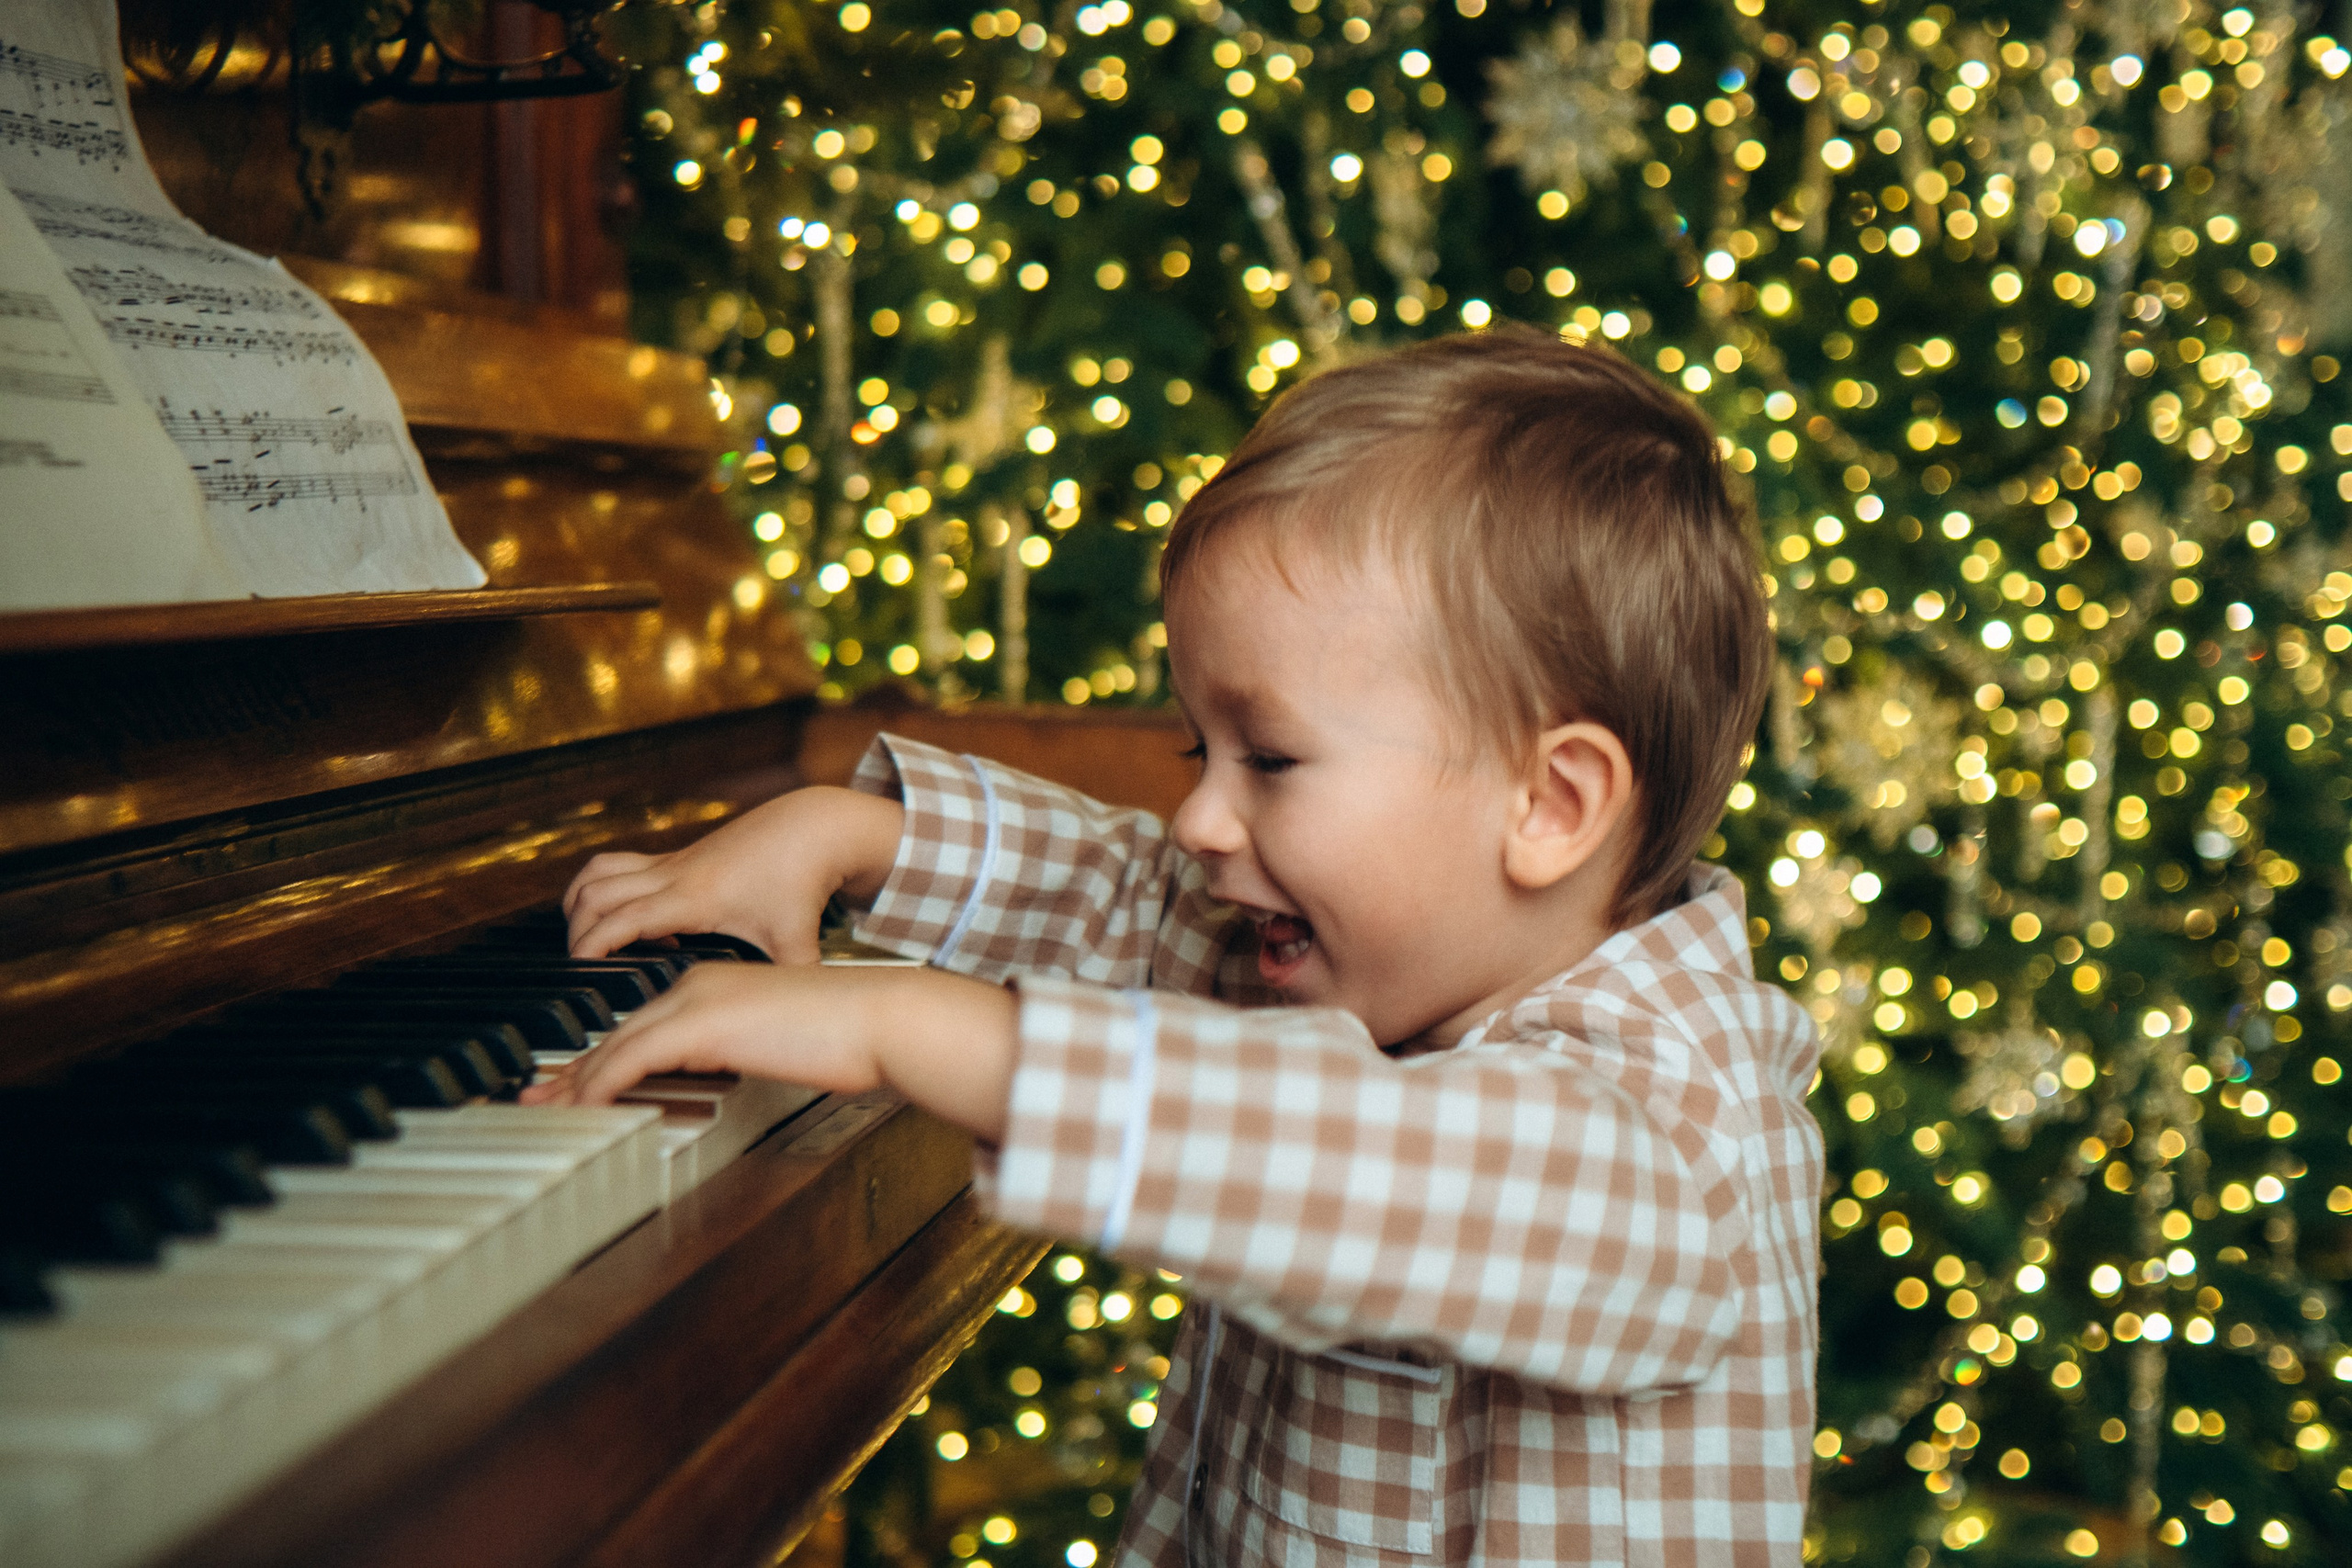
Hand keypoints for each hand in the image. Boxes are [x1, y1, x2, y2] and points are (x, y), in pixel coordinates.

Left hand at [520, 963, 1018, 1141]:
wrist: (878, 1017)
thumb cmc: (847, 1034)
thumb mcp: (781, 1042)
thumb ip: (745, 1053)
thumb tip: (731, 1076)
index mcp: (712, 985)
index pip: (641, 1025)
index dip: (600, 1058)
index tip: (574, 1088)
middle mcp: (694, 985)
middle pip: (616, 1033)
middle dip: (571, 1072)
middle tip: (536, 1100)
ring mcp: (694, 1000)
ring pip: (614, 1047)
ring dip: (573, 1085)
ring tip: (541, 1112)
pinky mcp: (700, 1024)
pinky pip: (631, 1061)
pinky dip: (600, 1088)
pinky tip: (583, 1113)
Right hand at [564, 786, 904, 961]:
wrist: (814, 827)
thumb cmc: (803, 878)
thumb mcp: (798, 942)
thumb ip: (792, 986)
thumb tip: (798, 1026)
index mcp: (693, 898)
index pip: (620, 919)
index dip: (590, 947)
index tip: (579, 974)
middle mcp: (673, 875)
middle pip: (593, 894)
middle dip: (575, 931)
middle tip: (584, 968)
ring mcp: (672, 863)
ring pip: (597, 871)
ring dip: (581, 903)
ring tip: (592, 940)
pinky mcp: (678, 856)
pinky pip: (620, 866)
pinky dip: (609, 891)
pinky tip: (646, 925)